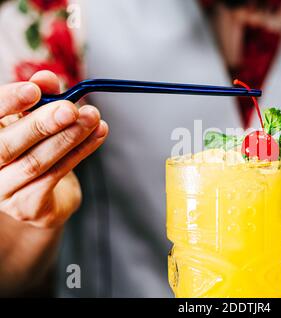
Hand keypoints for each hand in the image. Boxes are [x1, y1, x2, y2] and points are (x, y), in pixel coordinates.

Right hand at [0, 71, 107, 227]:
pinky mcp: (28, 207)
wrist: (43, 196)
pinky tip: (97, 135)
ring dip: (69, 137)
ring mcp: (2, 192)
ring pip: (36, 162)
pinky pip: (56, 175)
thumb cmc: (33, 149)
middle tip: (71, 109)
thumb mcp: (31, 119)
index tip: (33, 89)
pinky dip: (80, 152)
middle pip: (6, 146)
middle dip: (42, 123)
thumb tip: (47, 79)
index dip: (7, 102)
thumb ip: (38, 97)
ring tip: (92, 119)